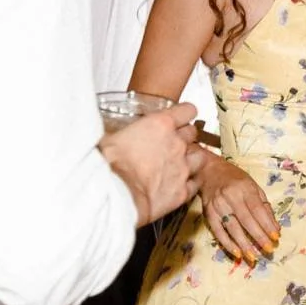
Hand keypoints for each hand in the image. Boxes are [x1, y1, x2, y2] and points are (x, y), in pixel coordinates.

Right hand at [96, 103, 198, 226]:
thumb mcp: (107, 137)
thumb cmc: (109, 165)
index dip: (184, 113)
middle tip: (174, 142)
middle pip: (193, 133)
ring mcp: (182, 168)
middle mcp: (176, 144)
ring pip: (200, 157)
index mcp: (160, 125)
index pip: (187, 110)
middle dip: (185, 136)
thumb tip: (105, 130)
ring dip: (193, 159)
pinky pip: (195, 184)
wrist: (115, 194)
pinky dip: (190, 183)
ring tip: (182, 163)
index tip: (181, 116)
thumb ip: (115, 131)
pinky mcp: (182, 191)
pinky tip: (180, 184)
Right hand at [196, 155, 281, 266]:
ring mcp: (218, 205)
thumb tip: (275, 227)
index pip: (258, 209)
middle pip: (246, 220)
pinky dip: (227, 243)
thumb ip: (264, 205)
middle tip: (268, 250)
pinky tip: (236, 253)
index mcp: (245, 188)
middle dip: (258, 237)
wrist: (208, 170)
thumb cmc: (235, 179)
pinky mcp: (208, 213)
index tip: (276, 237)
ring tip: (253, 257)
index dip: (267, 225)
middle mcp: (231, 196)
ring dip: (243, 244)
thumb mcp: (253, 186)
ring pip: (232, 227)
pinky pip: (218, 231)